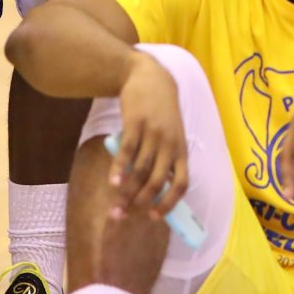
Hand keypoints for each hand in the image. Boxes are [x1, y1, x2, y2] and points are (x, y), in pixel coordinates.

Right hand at [109, 51, 190, 218]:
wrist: (150, 76)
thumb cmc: (161, 111)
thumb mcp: (171, 134)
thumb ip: (165, 159)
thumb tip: (154, 191)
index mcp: (181, 150)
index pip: (181, 183)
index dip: (169, 203)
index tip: (153, 217)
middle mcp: (169, 144)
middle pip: (156, 182)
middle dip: (139, 203)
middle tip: (123, 217)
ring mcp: (153, 134)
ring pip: (139, 171)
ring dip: (126, 193)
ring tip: (114, 208)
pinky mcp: (135, 124)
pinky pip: (127, 152)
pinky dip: (118, 170)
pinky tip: (111, 183)